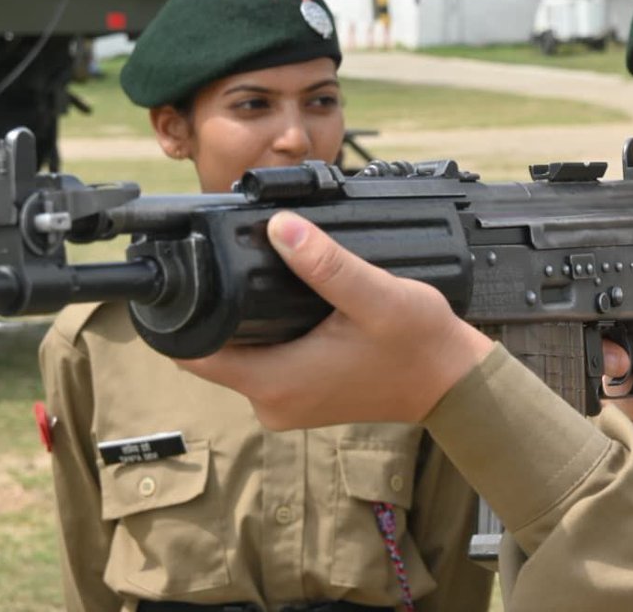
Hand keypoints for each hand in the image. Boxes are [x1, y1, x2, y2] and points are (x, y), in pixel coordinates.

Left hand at [176, 211, 492, 429]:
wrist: (453, 381)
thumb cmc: (419, 345)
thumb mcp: (375, 296)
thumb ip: (326, 265)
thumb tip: (281, 228)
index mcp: (278, 382)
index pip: (195, 355)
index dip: (179, 319)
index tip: (184, 279)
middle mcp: (273, 402)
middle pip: (213, 352)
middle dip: (215, 310)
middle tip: (230, 262)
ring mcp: (287, 404)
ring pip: (238, 357)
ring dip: (242, 322)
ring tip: (262, 277)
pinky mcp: (302, 398)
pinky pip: (263, 365)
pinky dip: (266, 336)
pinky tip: (287, 306)